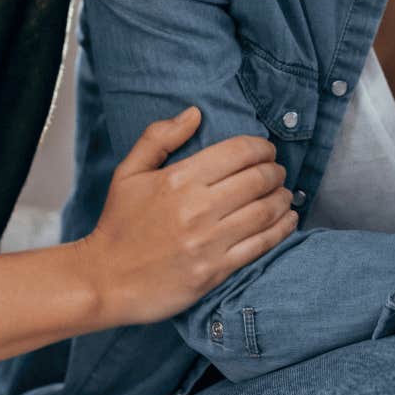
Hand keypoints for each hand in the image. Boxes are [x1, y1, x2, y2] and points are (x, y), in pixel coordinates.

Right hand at [77, 107, 295, 326]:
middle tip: (277, 171)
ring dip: (283, 199)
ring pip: (265, 212)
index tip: (266, 149)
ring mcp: (209, 241)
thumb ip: (160, 137)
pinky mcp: (216, 271)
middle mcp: (199, 208)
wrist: (105, 280)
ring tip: (285, 194)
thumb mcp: (129, 173)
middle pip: (258, 179)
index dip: (261, 147)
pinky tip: (289, 220)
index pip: (238, 152)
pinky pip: (261, 245)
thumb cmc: (118, 225)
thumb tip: (195, 113)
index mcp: (180, 179)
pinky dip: (282, 229)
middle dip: (275, 171)